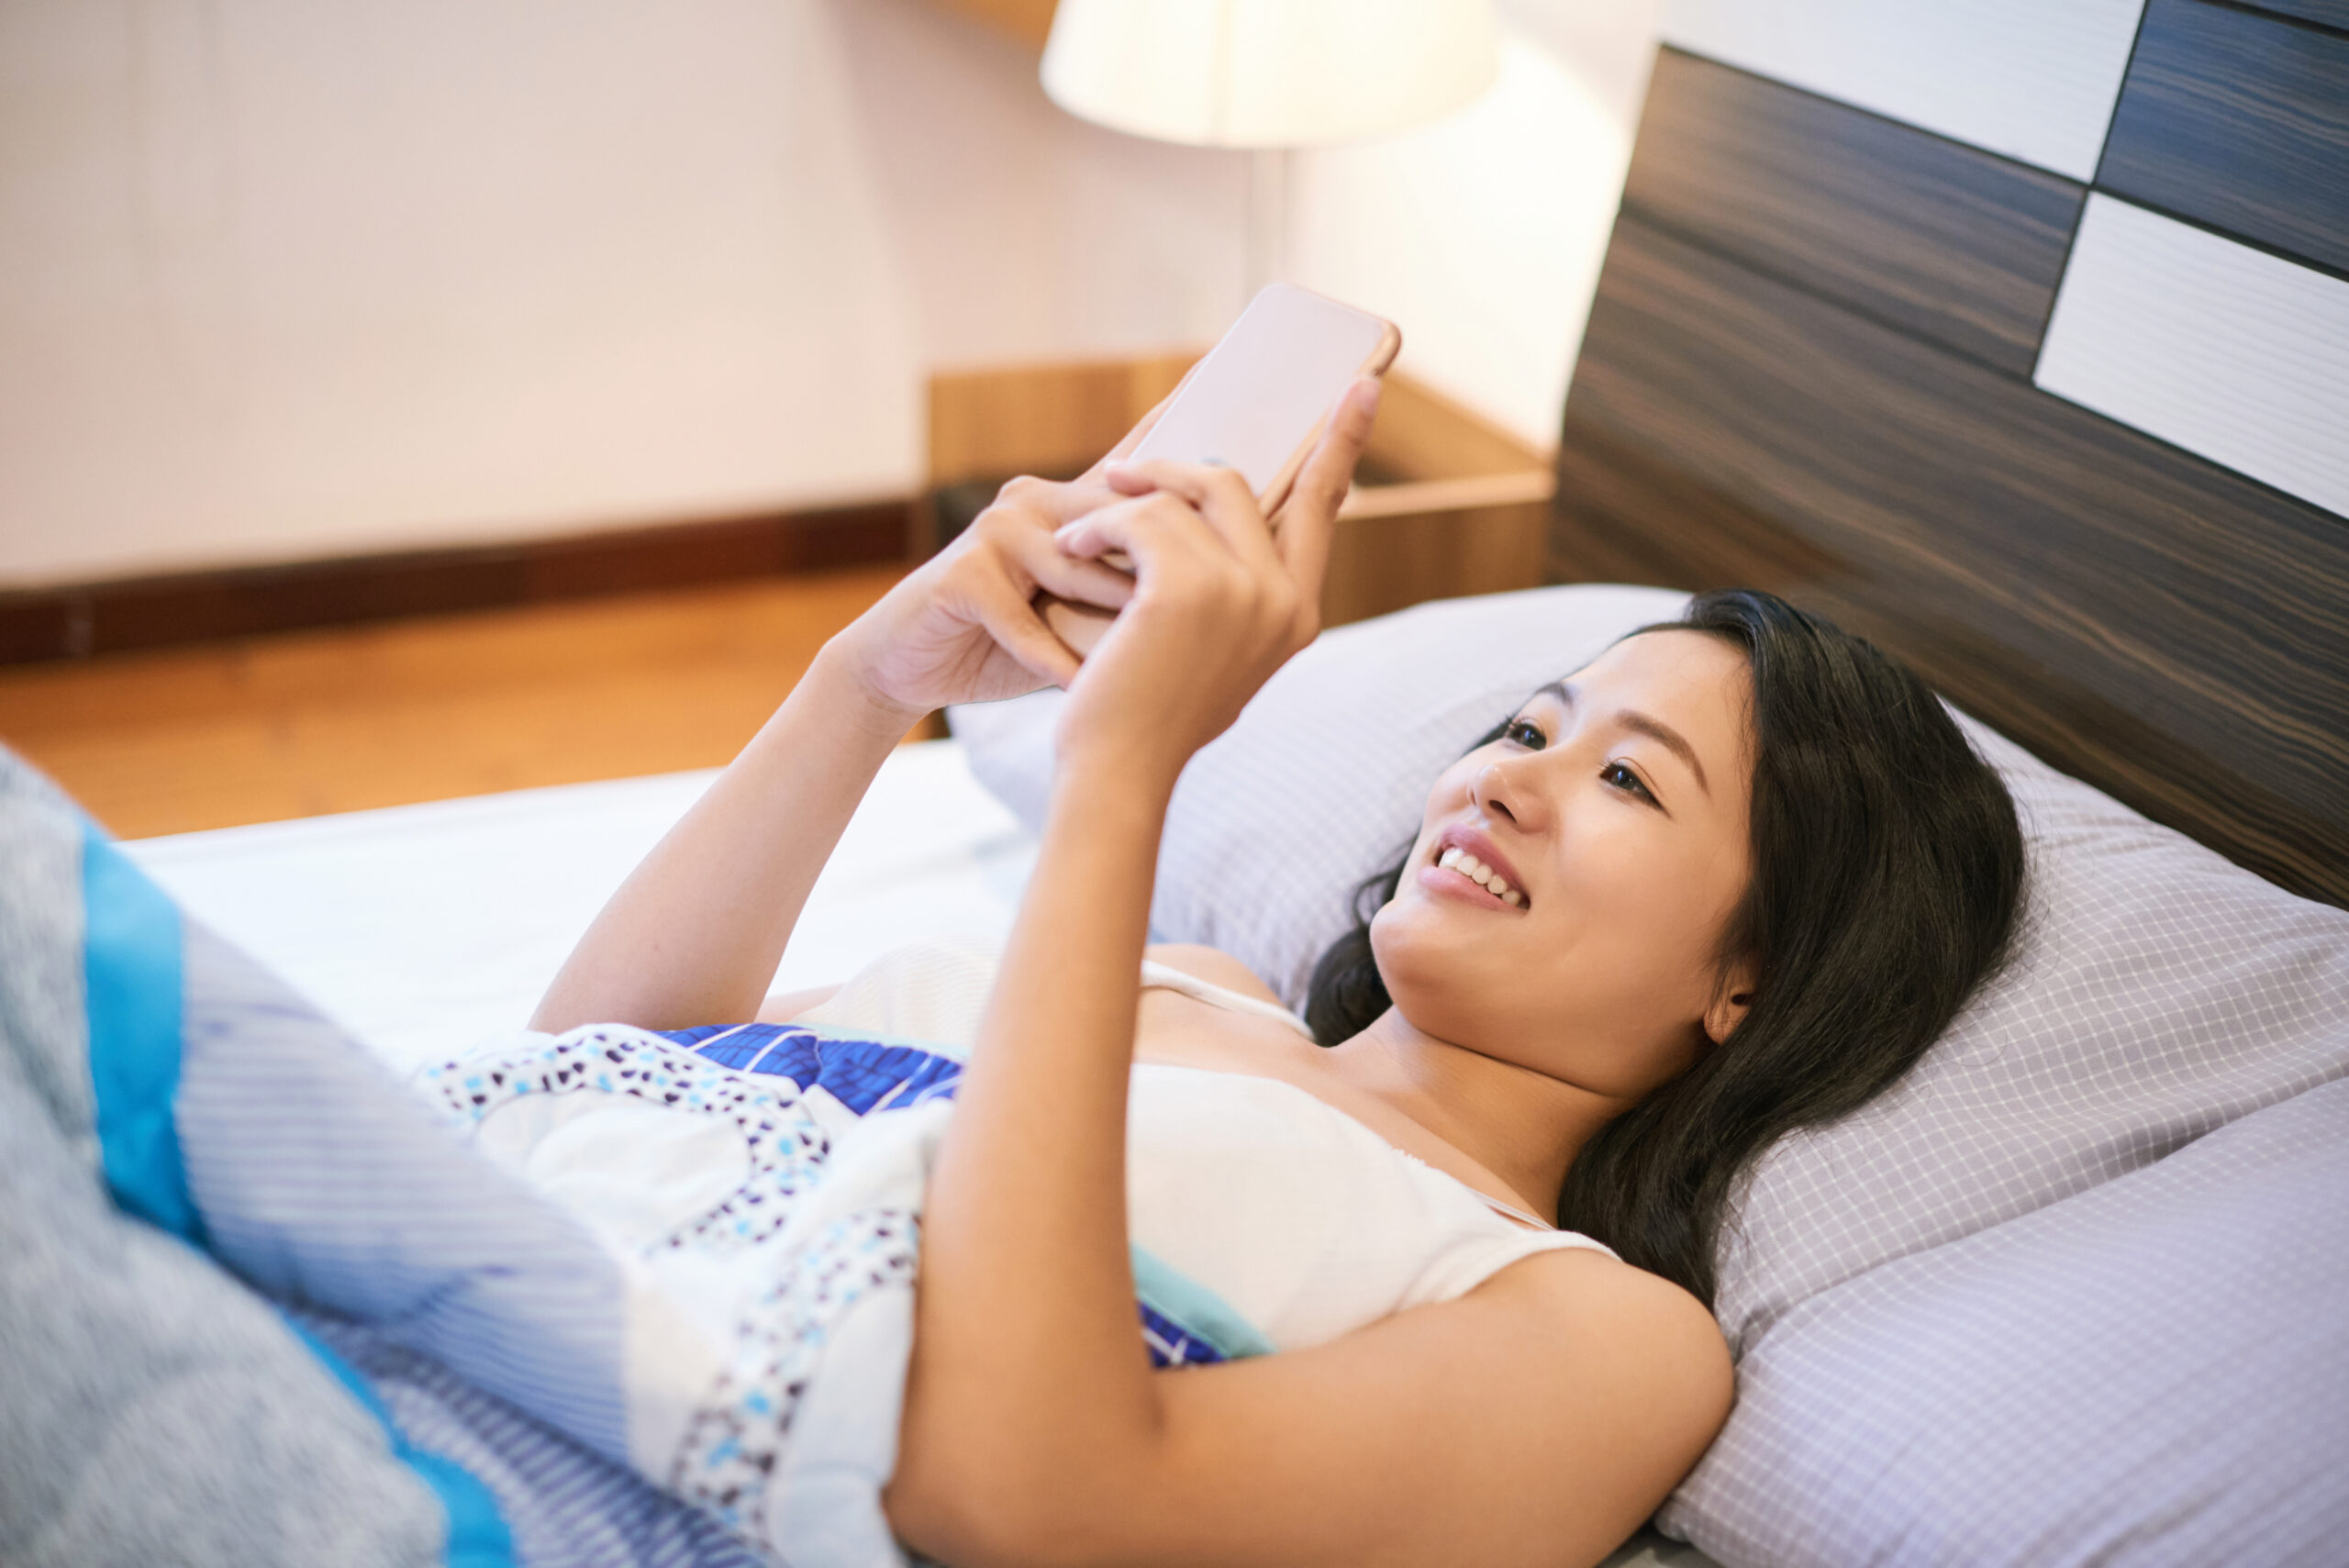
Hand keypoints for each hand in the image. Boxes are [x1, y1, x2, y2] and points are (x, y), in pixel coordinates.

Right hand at [822, 390, 1192, 720]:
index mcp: (1068, 505)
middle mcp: (1034, 501)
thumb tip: (1216, 587)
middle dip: (1163, 558)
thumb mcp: (1073, 614)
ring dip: (1112, 616)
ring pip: (1077, 568)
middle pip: (1119, 518)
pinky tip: (1081, 688)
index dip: (1171, 417)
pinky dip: (1053, 661)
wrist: (909, 667)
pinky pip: (1023, 621)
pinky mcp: (962, 573)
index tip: (1218, 371)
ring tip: (1150, 653)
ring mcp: (996, 531)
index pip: (1132, 461)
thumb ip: (1126, 592)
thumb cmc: (1002, 642)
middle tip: (1215, 584)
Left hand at [1047, 376, 1380, 784]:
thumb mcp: (1207, 647)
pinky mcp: (1187, 587)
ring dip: (1120, 506)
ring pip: (1180, 495)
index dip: (1341, 441)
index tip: (1365, 384)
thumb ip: (1227, 585)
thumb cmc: (1148, 713)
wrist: (1118, 770)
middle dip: (1172, 470)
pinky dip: (1098, 524)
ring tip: (1079, 534)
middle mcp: (1284, 599)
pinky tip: (1072, 549)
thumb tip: (1207, 498)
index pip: (1324, 505)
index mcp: (1299, 612)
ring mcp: (1243, 591)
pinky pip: (1140, 515)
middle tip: (1120, 475)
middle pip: (1236, 483)